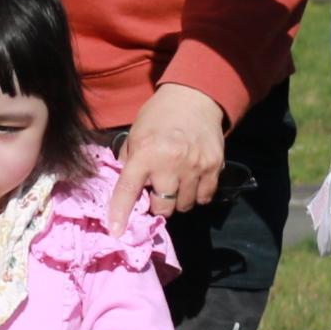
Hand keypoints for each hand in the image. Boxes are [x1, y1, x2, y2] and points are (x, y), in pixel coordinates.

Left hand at [107, 83, 225, 233]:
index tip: (117, 232)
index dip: (120, 213)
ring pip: (184, 206)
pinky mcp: (214, 167)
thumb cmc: (159, 115)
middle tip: (157, 191)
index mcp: (145, 152)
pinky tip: (191, 182)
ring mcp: (195, 166)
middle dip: (157, 204)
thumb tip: (125, 189)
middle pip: (162, 207)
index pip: (129, 189)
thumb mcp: (136, 133)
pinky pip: (204, 197)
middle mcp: (170, 162)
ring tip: (176, 184)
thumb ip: (128, 161)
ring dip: (177, 201)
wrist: (194, 97)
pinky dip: (196, 196)